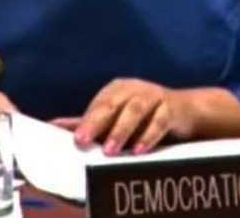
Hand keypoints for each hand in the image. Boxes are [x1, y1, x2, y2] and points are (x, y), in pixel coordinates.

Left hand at [61, 79, 196, 155]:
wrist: (187, 112)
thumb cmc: (145, 117)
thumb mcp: (116, 118)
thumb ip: (89, 122)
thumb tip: (53, 126)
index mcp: (117, 89)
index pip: (99, 104)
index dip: (87, 120)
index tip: (77, 139)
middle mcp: (135, 88)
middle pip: (113, 103)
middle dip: (98, 122)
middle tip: (84, 141)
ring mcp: (154, 95)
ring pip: (136, 110)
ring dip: (122, 130)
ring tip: (111, 150)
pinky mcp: (172, 107)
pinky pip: (160, 120)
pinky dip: (149, 135)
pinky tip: (139, 150)